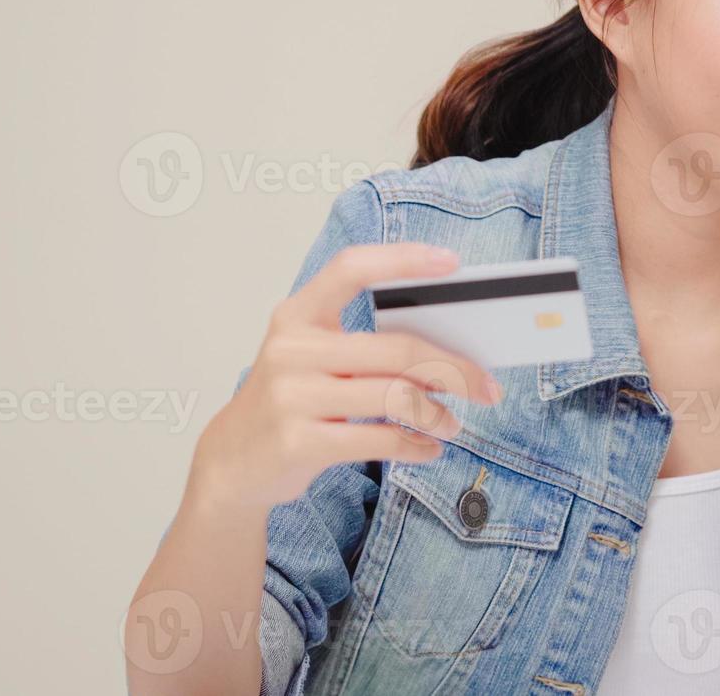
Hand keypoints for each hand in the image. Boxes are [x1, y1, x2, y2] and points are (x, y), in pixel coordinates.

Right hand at [190, 242, 501, 512]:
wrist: (233, 461)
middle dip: (454, 368)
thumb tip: (449, 348)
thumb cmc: (292, 399)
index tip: (451, 262)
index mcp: (296, 315)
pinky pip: (380, 439)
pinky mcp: (300, 442)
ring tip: (452, 424)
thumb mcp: (313, 357)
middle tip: (486, 385)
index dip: (402, 259)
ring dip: (437, 414)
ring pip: (395, 397)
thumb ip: (365, 344)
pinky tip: (429, 448)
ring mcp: (292, 397)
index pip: (351, 268)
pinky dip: (416, 445)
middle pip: (396, 348)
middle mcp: (292, 349)